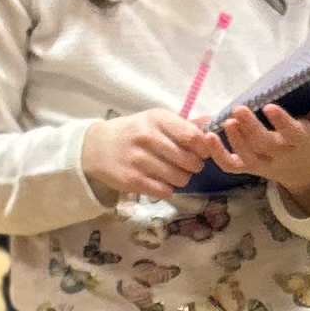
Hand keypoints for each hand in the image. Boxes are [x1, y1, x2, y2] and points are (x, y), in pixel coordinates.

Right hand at [83, 106, 216, 203]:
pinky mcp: (131, 179)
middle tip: (187, 166)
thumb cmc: (134, 132)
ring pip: (179, 178)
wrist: (97, 147)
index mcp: (157, 119)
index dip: (203, 149)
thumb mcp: (156, 121)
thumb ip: (185, 125)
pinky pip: (164, 191)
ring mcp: (138, 159)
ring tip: (172, 174)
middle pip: (189, 161)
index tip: (201, 153)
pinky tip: (159, 182)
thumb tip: (212, 123)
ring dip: (181, 179)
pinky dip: (166, 189)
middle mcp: (147, 137)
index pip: (193, 137)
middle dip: (194, 167)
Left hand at [210, 85, 309, 214]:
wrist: (308, 173)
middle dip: (251, 129)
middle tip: (239, 109)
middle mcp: (282, 154)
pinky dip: (218, 156)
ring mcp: (264, 163)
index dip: (282, 122)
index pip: (293, 133)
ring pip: (247, 157)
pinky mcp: (250, 168)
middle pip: (265, 145)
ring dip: (235, 141)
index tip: (270, 107)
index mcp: (303, 141)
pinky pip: (232, 166)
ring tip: (227, 121)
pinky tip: (208, 138)